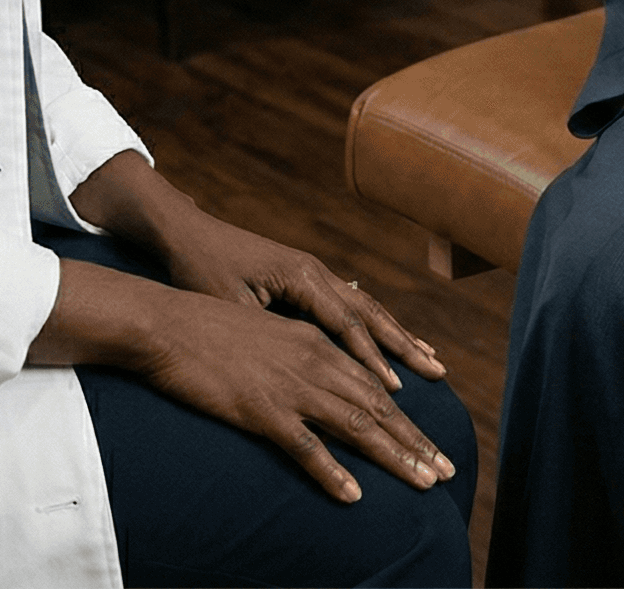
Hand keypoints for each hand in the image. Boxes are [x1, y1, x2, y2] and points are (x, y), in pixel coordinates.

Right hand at [30, 261, 454, 503]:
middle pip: (377, 407)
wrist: (167, 324)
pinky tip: (353, 496)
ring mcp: (289, 385)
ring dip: (393, 457)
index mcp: (315, 342)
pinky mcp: (261, 409)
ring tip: (424, 484)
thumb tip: (325, 371)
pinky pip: (305, 447)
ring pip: (355, 425)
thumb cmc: (210, 328)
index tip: (433, 445)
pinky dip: (332, 472)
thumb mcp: (267, 333)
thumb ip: (300, 350)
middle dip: (415, 442)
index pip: (373, 385)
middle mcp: (313, 360)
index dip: (407, 419)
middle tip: (446, 473)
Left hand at [155, 203, 445, 391]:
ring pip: (364, 307)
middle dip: (403, 344)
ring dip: (396, 334)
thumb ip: (268, 331)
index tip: (395, 389)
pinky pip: (348, 305)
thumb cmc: (201, 270)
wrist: (186, 234)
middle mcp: (314, 270)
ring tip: (429, 357)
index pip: (346, 322)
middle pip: (368, 311)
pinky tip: (390, 340)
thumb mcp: (230, 305)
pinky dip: (374, 326)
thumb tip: (303, 362)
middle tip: (438, 370)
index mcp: (300, 275)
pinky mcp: (303, 280)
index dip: (371, 357)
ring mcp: (311, 273)